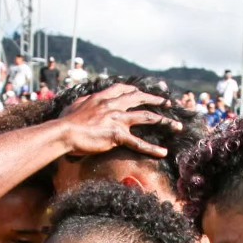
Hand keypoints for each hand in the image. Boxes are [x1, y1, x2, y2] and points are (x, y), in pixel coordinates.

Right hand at [56, 82, 179, 158]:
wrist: (64, 132)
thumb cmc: (65, 121)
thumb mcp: (75, 105)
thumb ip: (85, 102)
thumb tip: (85, 101)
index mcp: (102, 97)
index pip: (123, 89)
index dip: (136, 90)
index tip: (143, 92)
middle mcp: (113, 105)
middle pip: (140, 99)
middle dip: (156, 100)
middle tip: (168, 103)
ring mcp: (117, 119)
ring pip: (147, 118)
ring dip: (165, 121)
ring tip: (177, 126)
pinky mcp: (117, 135)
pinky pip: (138, 143)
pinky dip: (152, 148)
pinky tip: (163, 152)